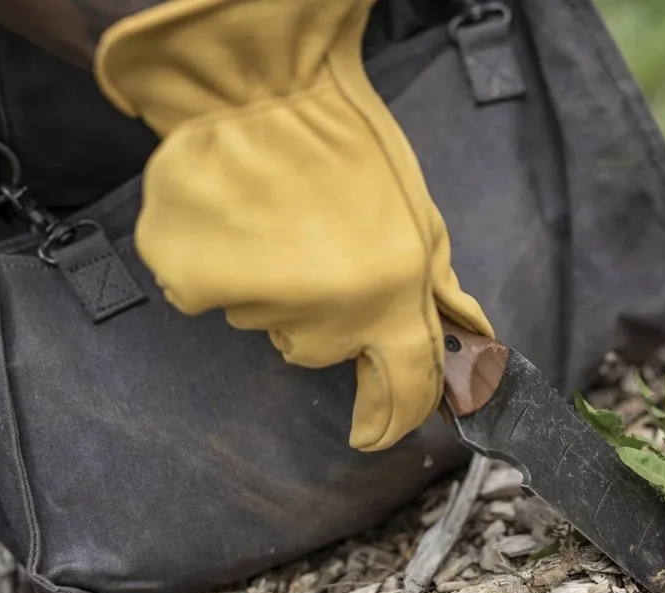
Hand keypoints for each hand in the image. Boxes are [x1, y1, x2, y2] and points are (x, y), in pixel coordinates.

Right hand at [93, 0, 492, 451]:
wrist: (260, 86)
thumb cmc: (347, 142)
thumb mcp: (419, 217)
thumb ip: (439, 290)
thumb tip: (470, 340)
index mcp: (391, 300)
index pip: (403, 393)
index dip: (391, 421)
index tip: (375, 434)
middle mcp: (326, 319)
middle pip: (322, 350)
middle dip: (324, 312)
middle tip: (315, 245)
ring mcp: (256, 306)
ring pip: (268, 320)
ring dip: (272, 283)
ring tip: (273, 221)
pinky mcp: (194, 286)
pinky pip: (211, 297)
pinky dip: (217, 269)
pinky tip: (230, 223)